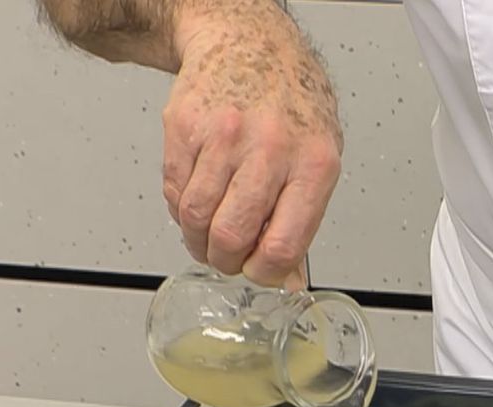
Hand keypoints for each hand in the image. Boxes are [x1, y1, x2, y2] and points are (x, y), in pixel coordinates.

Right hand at [160, 1, 341, 287]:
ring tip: (208, 238)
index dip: (264, 272)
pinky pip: (174, 190)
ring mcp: (224, 135)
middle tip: (228, 259)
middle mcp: (270, 148)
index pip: (282, 245)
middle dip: (226, 261)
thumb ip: (303, 221)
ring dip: (198, 241)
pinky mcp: (184, 126)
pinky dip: (180, 210)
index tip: (258, 271)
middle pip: (231, 235)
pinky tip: (196, 203)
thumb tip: (287, 277)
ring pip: (195, 217)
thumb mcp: (319, 161)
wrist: (250, 43)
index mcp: (313, 165)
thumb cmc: (291, 104)